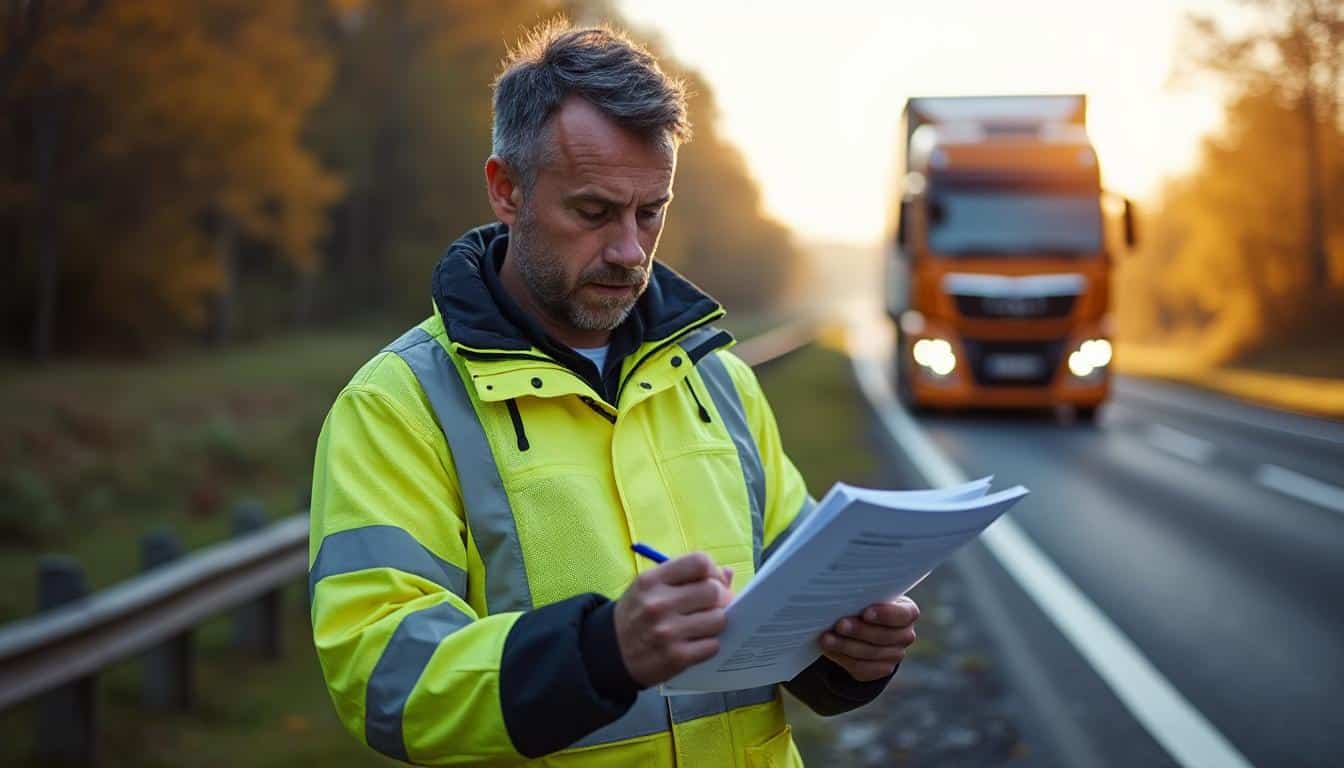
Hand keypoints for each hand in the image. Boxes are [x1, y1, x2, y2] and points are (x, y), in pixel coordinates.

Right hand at [613, 552, 733, 686]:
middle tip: (714, 605)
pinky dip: (710, 644)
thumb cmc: (635, 614)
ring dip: (716, 622)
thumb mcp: (650, 588)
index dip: (713, 571)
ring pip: (718, 619)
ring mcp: (668, 632)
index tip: (713, 581)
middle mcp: (659, 604)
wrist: (609, 653)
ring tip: (704, 625)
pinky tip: (697, 642)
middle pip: (714, 590)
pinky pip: (712, 645)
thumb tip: (729, 574)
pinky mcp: (676, 657)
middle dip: (720, 598)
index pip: (699, 562)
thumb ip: (686, 577)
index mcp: (652, 580)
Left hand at [819, 596, 918, 681]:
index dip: (885, 615)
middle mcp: (905, 635)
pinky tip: (830, 650)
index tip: (865, 613)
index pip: (904, 615)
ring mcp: (895, 655)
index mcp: (907, 612)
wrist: (860, 628)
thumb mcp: (865, 597)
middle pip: (884, 636)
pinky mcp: (881, 669)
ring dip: (846, 646)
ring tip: (826, 638)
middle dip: (859, 631)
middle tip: (839, 625)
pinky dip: (844, 658)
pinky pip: (863, 668)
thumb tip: (842, 597)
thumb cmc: (863, 604)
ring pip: (871, 654)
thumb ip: (861, 597)